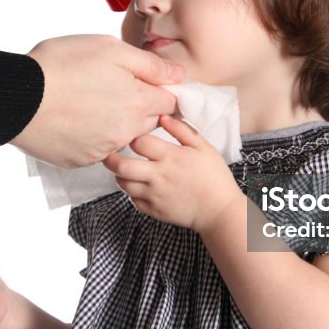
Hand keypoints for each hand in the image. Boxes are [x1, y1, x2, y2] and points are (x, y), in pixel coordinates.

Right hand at [12, 35, 182, 167]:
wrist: (16, 97)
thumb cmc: (61, 65)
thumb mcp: (110, 49)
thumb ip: (150, 64)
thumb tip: (177, 75)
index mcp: (138, 103)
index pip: (171, 102)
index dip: (160, 89)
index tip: (145, 82)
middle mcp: (125, 132)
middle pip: (150, 122)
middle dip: (140, 106)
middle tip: (113, 89)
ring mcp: (103, 150)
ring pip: (124, 137)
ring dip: (117, 123)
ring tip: (90, 103)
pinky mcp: (80, 160)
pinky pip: (98, 149)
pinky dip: (92, 136)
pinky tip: (75, 119)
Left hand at [103, 115, 243, 232]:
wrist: (218, 210)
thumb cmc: (213, 176)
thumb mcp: (203, 147)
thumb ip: (182, 130)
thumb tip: (163, 117)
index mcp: (169, 157)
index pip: (138, 142)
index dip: (134, 138)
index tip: (135, 139)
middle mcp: (157, 176)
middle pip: (121, 165)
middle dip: (111, 158)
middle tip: (110, 154)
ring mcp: (153, 195)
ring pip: (123, 184)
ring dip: (120, 175)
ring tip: (124, 170)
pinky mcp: (153, 210)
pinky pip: (133, 200)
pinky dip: (132, 192)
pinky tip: (139, 186)